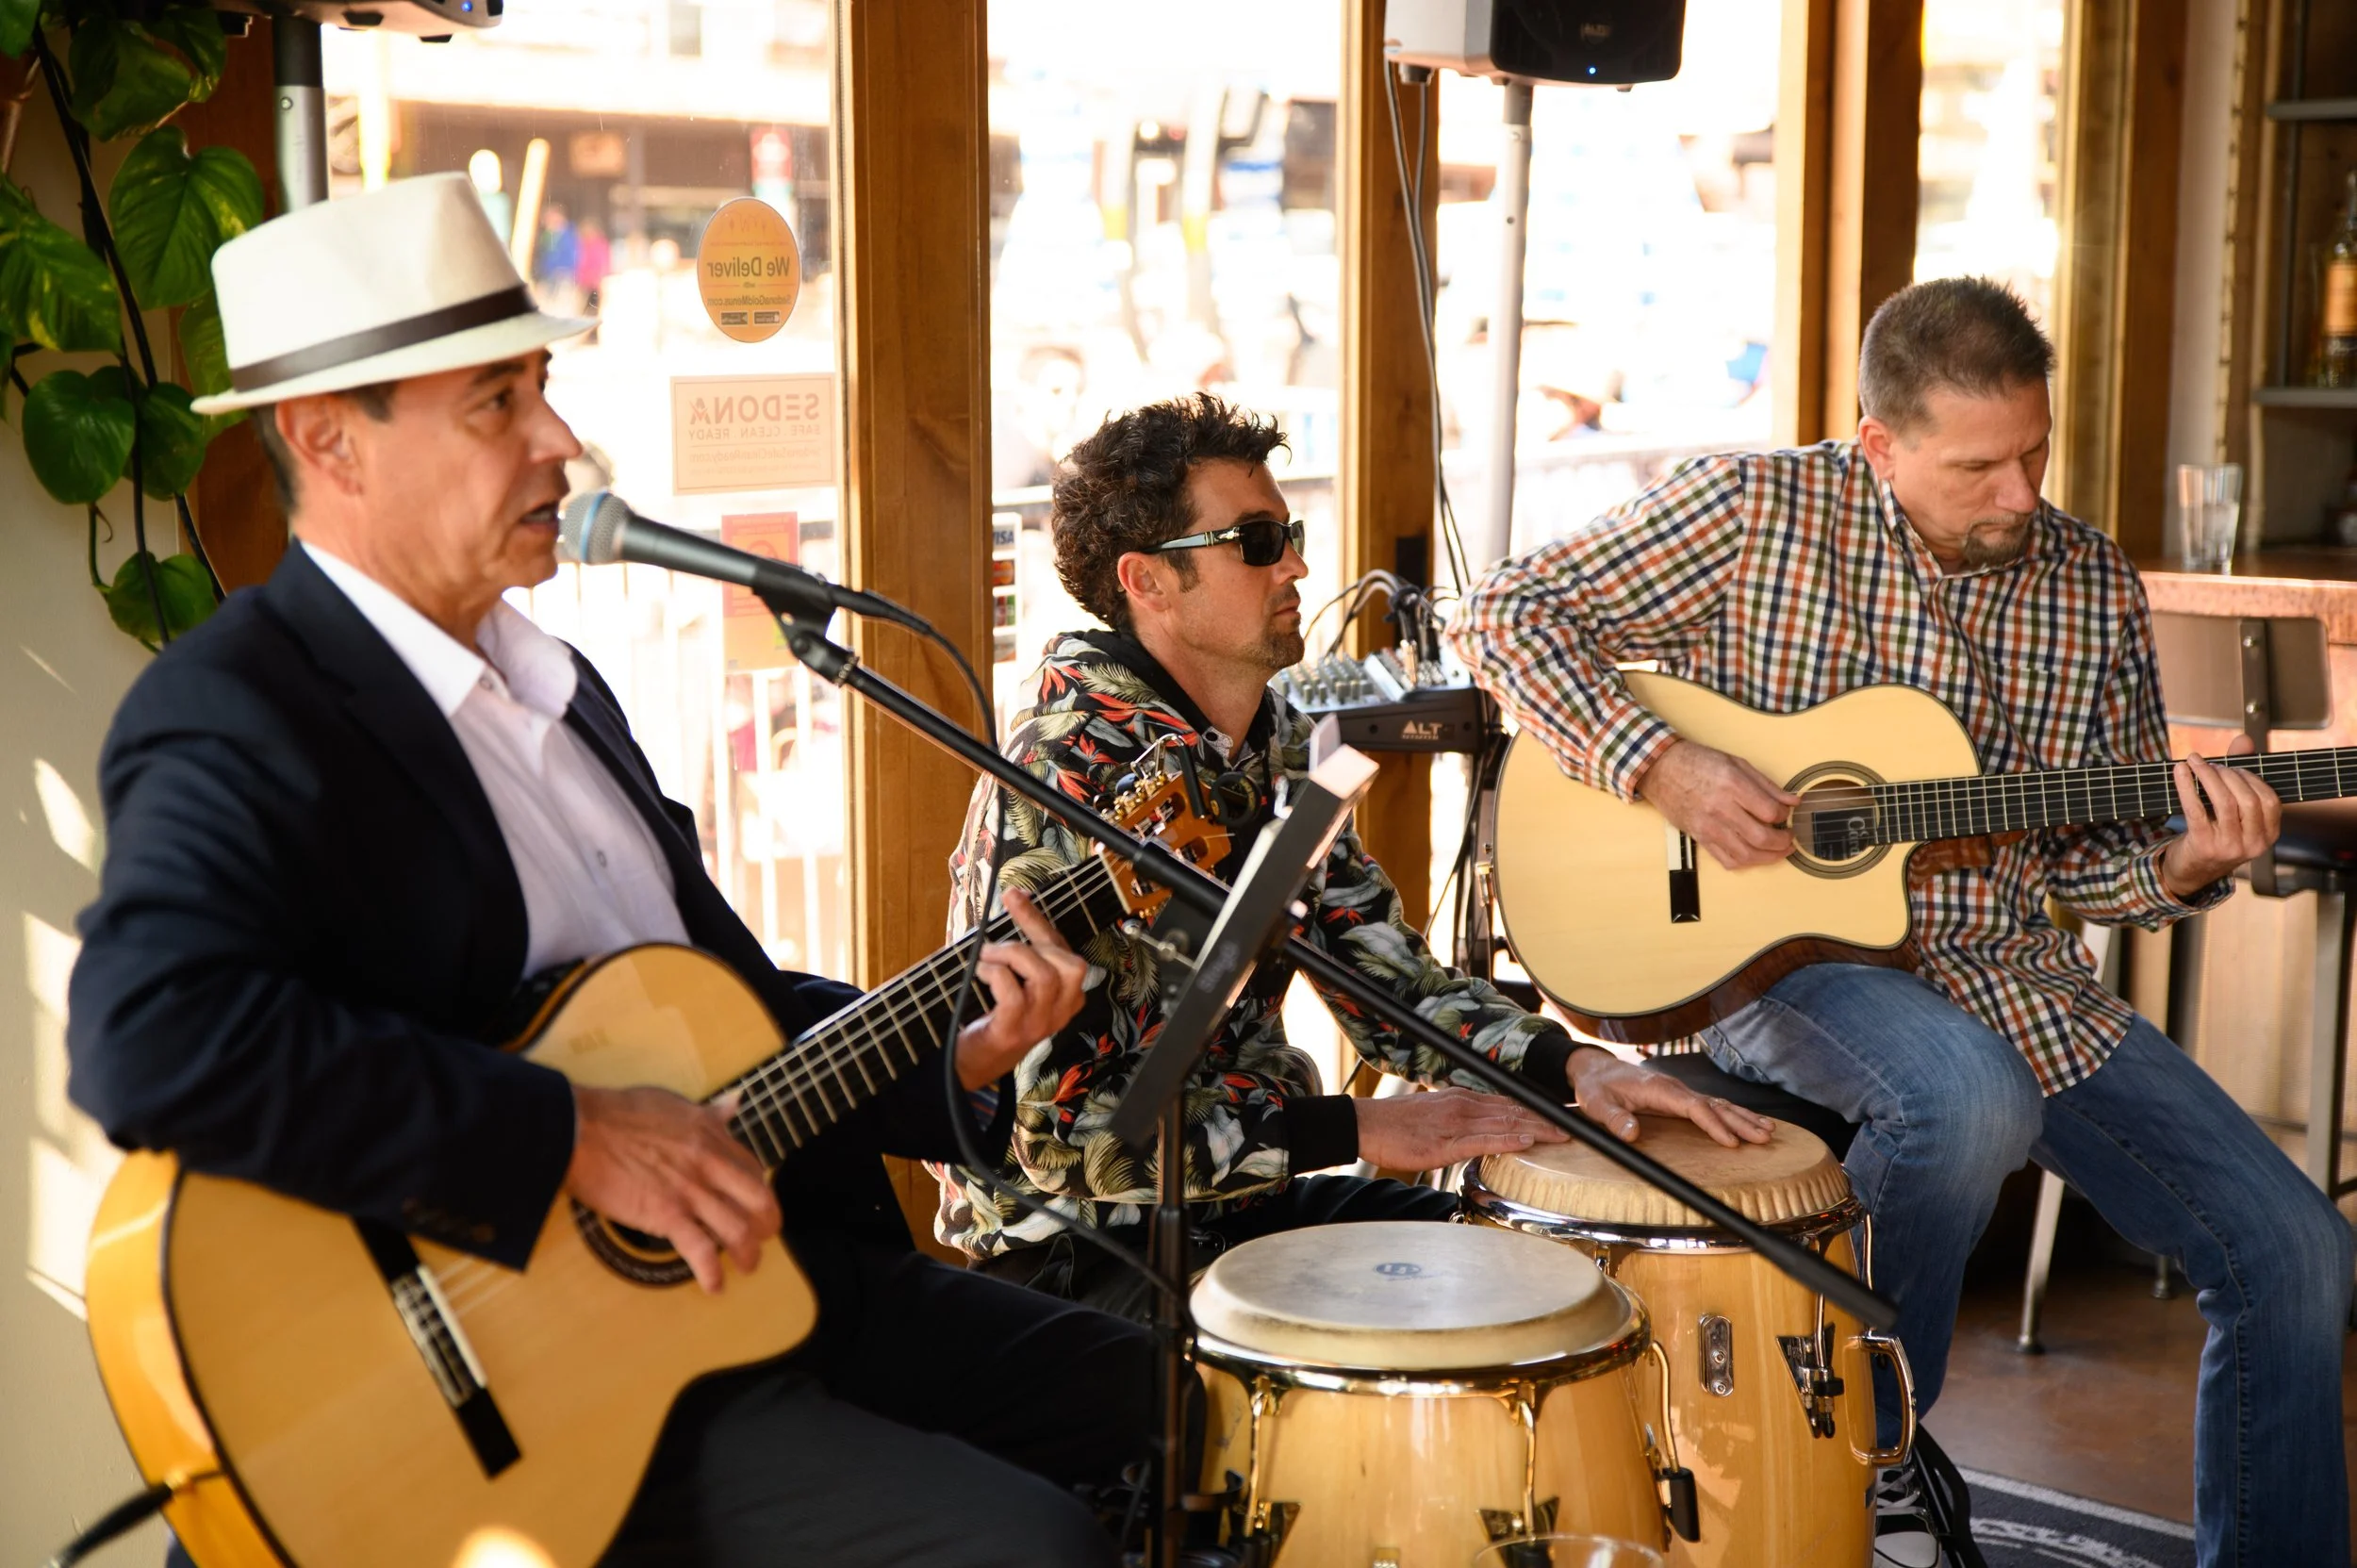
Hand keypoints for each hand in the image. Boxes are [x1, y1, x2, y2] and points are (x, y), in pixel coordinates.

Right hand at [566, 1084, 778, 1293]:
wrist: (580, 1128)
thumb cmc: (618, 1113)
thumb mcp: (674, 1104)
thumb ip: (708, 1111)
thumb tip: (733, 1103)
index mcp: (710, 1135)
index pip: (752, 1167)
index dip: (759, 1189)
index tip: (755, 1202)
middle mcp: (708, 1163)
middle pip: (758, 1200)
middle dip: (767, 1223)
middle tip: (763, 1237)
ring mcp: (689, 1190)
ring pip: (738, 1229)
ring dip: (748, 1254)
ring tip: (747, 1265)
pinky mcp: (665, 1214)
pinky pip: (700, 1249)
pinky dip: (711, 1273)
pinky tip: (714, 1285)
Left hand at [954, 887, 1091, 1089]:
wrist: (977, 1059)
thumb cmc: (999, 1012)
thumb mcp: (1020, 978)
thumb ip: (1024, 946)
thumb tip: (1017, 896)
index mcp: (1069, 995)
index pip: (1064, 949)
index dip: (1039, 920)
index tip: (1015, 894)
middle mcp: (1062, 1011)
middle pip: (1069, 963)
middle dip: (1031, 940)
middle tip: (996, 942)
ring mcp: (1041, 1024)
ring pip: (1044, 975)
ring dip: (1011, 956)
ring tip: (987, 956)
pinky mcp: (1015, 1031)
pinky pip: (1013, 993)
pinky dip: (995, 974)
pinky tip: (981, 973)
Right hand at [1354, 1086, 1568, 1171]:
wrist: (1366, 1124)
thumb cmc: (1397, 1126)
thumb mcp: (1436, 1116)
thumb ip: (1463, 1122)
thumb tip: (1485, 1132)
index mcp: (1464, 1100)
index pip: (1512, 1102)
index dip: (1541, 1109)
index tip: (1565, 1114)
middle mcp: (1465, 1106)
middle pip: (1516, 1110)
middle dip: (1549, 1117)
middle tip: (1579, 1123)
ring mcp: (1456, 1122)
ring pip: (1505, 1122)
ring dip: (1537, 1128)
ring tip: (1564, 1134)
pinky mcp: (1445, 1142)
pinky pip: (1482, 1140)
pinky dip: (1507, 1139)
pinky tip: (1526, 1141)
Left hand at [1566, 1047, 1776, 1146]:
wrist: (1595, 1069)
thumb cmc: (1596, 1087)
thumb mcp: (1596, 1104)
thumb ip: (1613, 1118)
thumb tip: (1631, 1133)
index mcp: (1658, 1089)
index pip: (1693, 1107)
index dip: (1714, 1124)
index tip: (1731, 1142)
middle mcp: (1674, 1088)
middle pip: (1714, 1105)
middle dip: (1741, 1121)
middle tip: (1765, 1137)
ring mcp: (1679, 1092)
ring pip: (1718, 1104)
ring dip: (1743, 1117)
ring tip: (1768, 1130)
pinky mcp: (1679, 1097)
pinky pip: (1711, 1105)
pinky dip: (1732, 1113)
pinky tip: (1748, 1122)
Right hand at [1636, 739, 1796, 869]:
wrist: (1661, 770)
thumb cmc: (1698, 762)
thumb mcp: (1736, 763)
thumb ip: (1767, 785)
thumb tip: (1793, 801)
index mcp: (1732, 785)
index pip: (1770, 812)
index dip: (1785, 816)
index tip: (1786, 814)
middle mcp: (1721, 809)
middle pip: (1761, 838)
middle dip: (1782, 843)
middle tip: (1788, 838)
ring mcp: (1709, 826)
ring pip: (1746, 855)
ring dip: (1768, 858)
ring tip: (1777, 851)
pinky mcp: (1700, 838)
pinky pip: (1727, 860)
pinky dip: (1745, 862)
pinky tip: (1753, 854)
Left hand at [2159, 735, 2280, 898]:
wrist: (2192, 869)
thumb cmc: (2217, 831)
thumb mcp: (2234, 809)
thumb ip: (2241, 773)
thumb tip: (2244, 738)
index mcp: (2269, 835)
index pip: (2270, 800)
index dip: (2252, 778)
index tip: (2234, 767)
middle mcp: (2254, 844)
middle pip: (2248, 799)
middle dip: (2229, 774)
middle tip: (2211, 764)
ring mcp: (2229, 847)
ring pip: (2225, 802)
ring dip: (2209, 776)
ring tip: (2195, 762)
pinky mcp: (2203, 844)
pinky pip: (2196, 809)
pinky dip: (2187, 785)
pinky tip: (2179, 770)